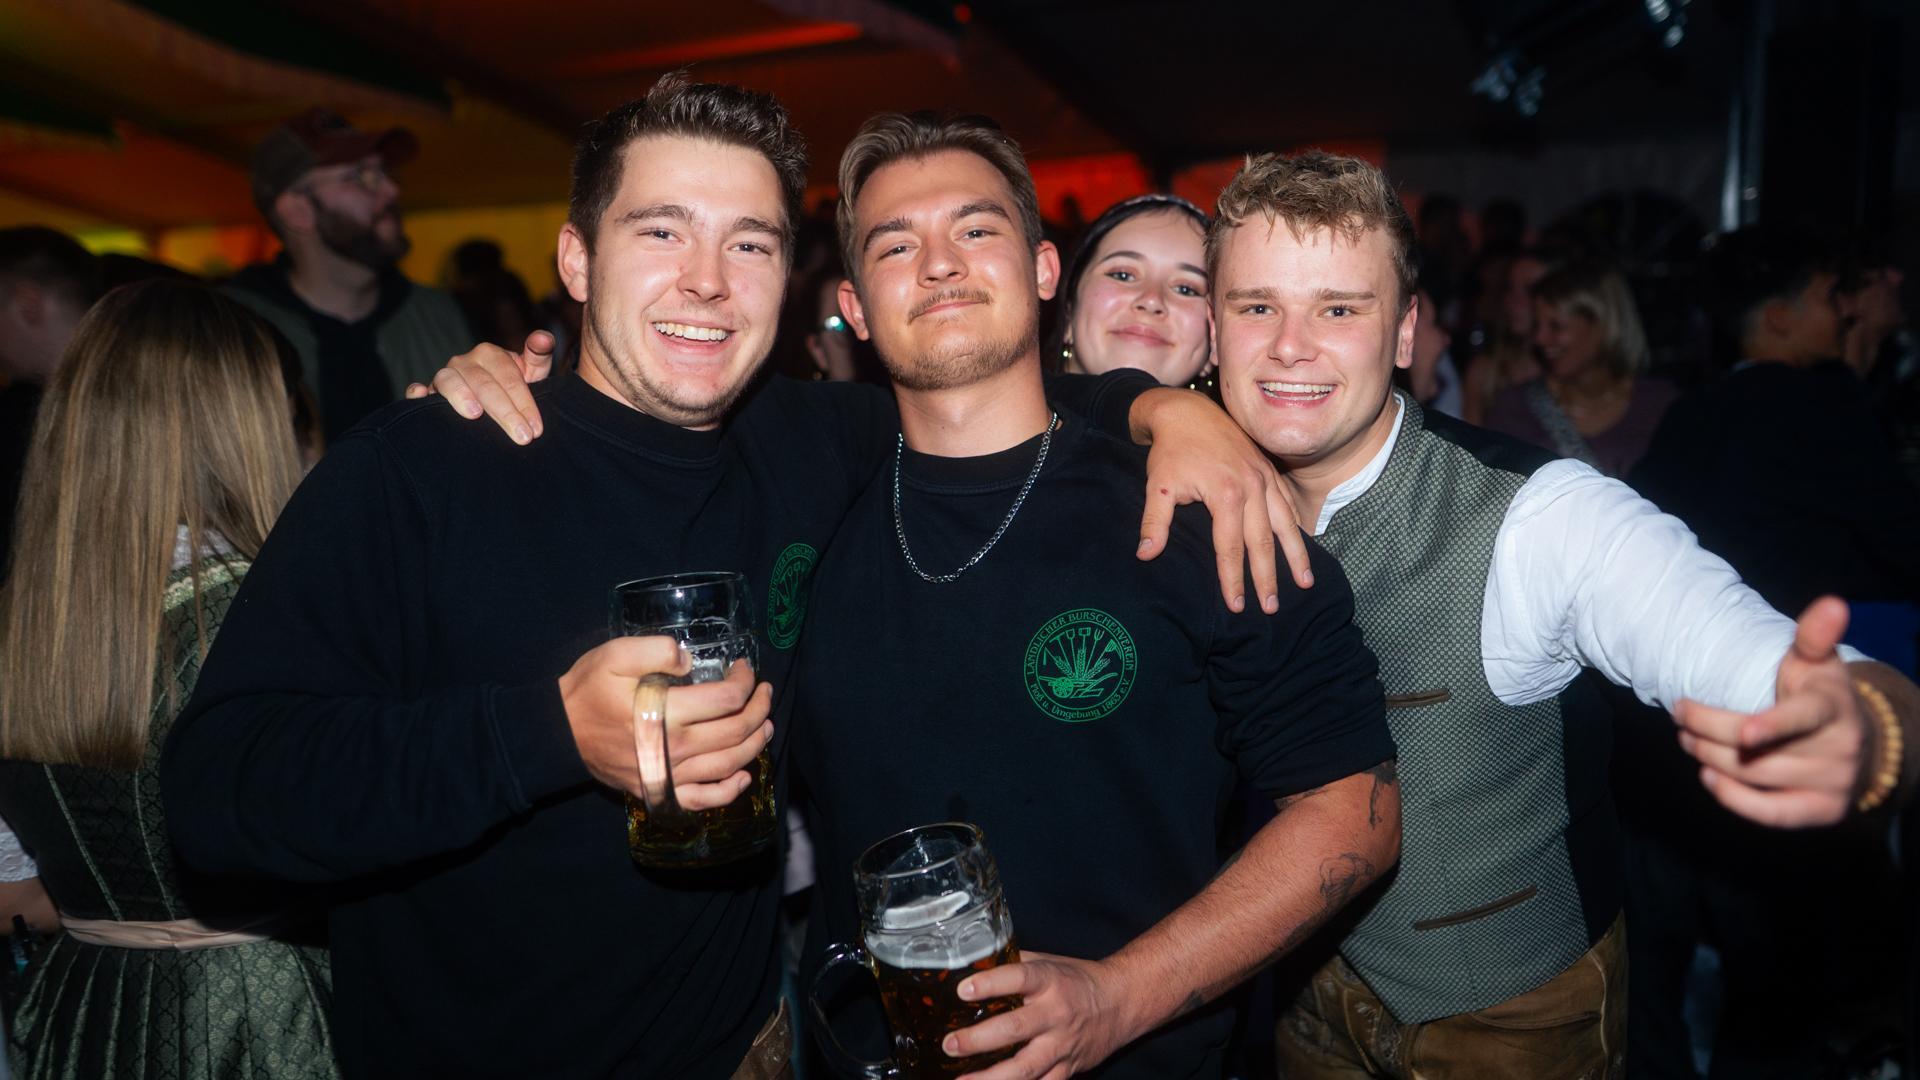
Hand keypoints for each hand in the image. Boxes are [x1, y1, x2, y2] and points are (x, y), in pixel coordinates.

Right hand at [403, 331, 555, 444]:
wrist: (490, 402)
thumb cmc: (512, 389)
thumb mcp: (531, 373)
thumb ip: (539, 356)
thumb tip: (545, 338)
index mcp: (490, 354)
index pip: (509, 376)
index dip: (524, 402)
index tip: (536, 428)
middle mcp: (464, 362)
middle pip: (484, 383)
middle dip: (504, 411)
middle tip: (522, 437)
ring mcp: (444, 377)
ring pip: (449, 381)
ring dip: (461, 396)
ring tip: (475, 414)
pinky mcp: (426, 393)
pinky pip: (417, 391)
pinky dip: (417, 393)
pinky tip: (422, 397)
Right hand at [557, 637, 772, 809]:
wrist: (557, 734)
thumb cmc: (587, 691)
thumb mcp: (613, 655)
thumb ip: (655, 650)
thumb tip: (689, 659)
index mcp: (668, 712)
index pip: (728, 699)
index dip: (745, 681)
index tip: (744, 669)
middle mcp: (677, 747)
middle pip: (737, 732)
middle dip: (760, 708)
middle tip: (765, 692)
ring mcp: (671, 774)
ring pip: (729, 764)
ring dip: (756, 744)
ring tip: (766, 725)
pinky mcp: (661, 791)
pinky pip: (703, 800)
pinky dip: (729, 792)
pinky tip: (743, 777)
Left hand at [947, 951, 1133, 1079]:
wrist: (1121, 1003)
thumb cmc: (1077, 981)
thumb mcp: (1048, 963)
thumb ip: (1012, 964)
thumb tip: (971, 962)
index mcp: (1049, 981)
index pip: (1018, 978)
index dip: (990, 984)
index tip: (962, 990)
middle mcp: (1055, 1014)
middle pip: (1015, 1029)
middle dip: (978, 1039)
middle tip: (950, 1044)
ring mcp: (1062, 1045)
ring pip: (1025, 1067)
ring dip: (990, 1077)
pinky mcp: (1068, 1068)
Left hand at [1131, 388, 1312, 613]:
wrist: (1185, 411)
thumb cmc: (1169, 451)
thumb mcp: (1157, 486)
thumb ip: (1153, 523)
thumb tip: (1145, 555)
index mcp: (1226, 494)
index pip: (1231, 548)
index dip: (1233, 579)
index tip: (1236, 606)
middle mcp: (1253, 486)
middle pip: (1263, 542)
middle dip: (1268, 578)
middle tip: (1271, 608)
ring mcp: (1265, 476)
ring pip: (1285, 523)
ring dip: (1296, 555)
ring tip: (1305, 583)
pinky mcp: (1268, 469)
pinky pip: (1288, 502)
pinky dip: (1296, 525)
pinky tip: (1302, 544)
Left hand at [1672, 595, 1865, 826]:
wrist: (1858, 742)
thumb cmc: (1821, 694)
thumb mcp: (1817, 662)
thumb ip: (1815, 636)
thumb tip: (1831, 603)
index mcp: (1834, 708)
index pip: (1803, 718)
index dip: (1774, 726)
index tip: (1745, 732)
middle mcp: (1838, 750)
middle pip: (1758, 749)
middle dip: (1707, 730)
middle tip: (1679, 715)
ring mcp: (1831, 784)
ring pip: (1755, 776)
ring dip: (1709, 757)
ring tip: (1686, 739)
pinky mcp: (1820, 811)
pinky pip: (1771, 814)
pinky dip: (1733, 798)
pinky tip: (1708, 777)